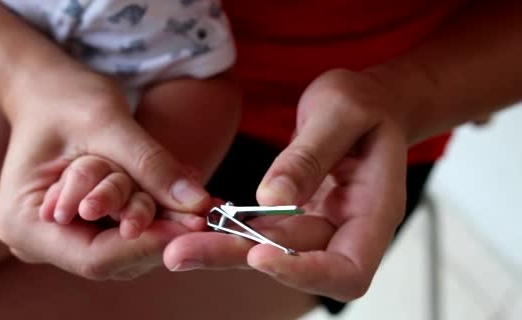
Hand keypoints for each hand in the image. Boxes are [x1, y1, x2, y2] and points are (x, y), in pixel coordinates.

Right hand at [0, 66, 209, 279]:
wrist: (46, 90)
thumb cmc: (63, 99)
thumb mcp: (107, 123)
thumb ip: (150, 165)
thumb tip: (197, 203)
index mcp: (25, 225)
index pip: (94, 257)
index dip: (147, 244)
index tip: (193, 226)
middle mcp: (41, 242)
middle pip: (114, 258)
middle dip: (162, 234)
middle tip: (206, 212)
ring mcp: (63, 237)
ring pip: (126, 248)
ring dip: (164, 225)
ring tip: (197, 200)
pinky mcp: (84, 227)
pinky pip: (126, 230)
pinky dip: (156, 214)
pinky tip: (179, 195)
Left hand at [165, 69, 407, 300]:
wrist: (365, 103)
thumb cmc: (365, 103)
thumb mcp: (341, 112)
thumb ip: (309, 155)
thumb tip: (272, 199)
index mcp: (376, 210)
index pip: (349, 270)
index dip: (306, 273)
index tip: (259, 254)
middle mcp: (348, 229)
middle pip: (295, 262)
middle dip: (238, 257)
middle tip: (181, 253)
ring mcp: (320, 225)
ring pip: (270, 250)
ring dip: (222, 247)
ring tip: (176, 244)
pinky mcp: (296, 217)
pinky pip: (261, 230)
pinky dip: (229, 228)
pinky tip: (195, 223)